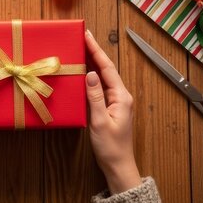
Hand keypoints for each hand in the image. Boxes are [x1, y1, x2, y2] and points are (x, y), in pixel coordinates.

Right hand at [85, 30, 141, 193]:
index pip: (107, 68)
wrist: (118, 165)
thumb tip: (91, 74)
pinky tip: (84, 74)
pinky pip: (101, 87)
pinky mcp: (111, 108)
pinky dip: (92, 77)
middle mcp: (121, 96)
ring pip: (104, 77)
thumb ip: (95, 97)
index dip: (96, 51)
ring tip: (81, 51)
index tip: (87, 36)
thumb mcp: (100, 121)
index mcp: (121, 96)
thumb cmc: (110, 146)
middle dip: (95, 53)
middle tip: (81, 38)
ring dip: (93, 63)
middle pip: (107, 69)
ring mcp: (117, 101)